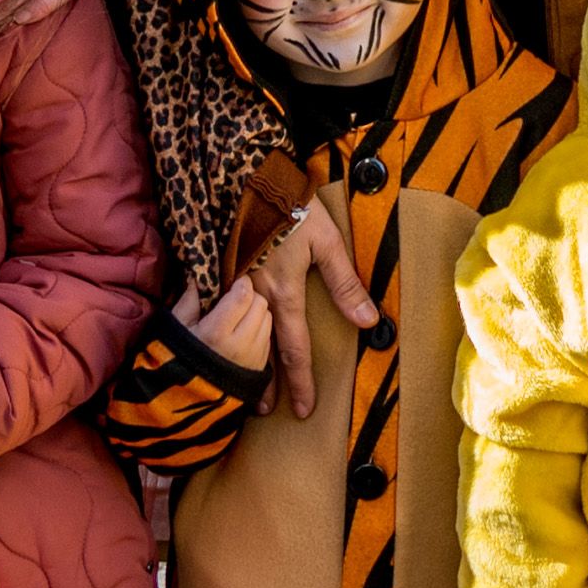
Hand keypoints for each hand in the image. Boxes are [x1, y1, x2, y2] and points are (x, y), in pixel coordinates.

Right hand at [241, 196, 378, 416]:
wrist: (244, 176)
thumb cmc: (289, 206)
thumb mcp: (326, 241)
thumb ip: (345, 282)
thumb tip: (368, 321)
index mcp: (283, 293)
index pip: (296, 349)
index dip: (303, 382)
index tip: (307, 409)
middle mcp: (255, 298)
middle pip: (262, 352)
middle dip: (267, 385)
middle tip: (268, 411)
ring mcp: (233, 287)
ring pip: (239, 337)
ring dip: (247, 365)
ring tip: (249, 389)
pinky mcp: (219, 274)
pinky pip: (223, 316)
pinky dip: (228, 338)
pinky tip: (226, 346)